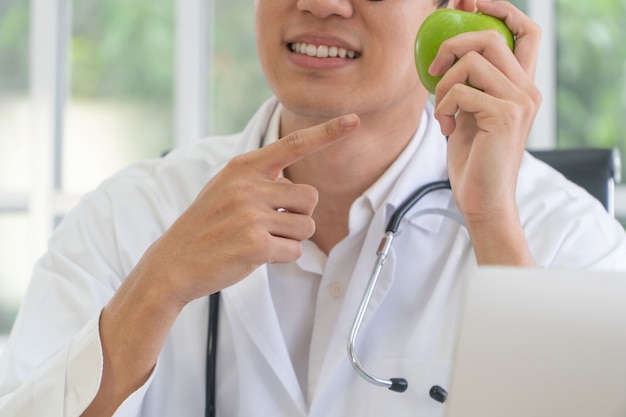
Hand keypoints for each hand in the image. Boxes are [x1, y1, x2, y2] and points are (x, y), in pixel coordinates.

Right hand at [139, 114, 359, 305]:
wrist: (173, 262)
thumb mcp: (225, 188)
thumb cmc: (206, 226)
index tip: (354, 120)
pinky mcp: (256, 245)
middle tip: (269, 225)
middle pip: (311, 197)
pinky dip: (283, 257)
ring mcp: (252, 215)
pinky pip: (295, 251)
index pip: (293, 144)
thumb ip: (260, 180)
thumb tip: (302, 189)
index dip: (327, 132)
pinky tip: (256, 256)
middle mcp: (249, 186)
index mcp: (243, 168)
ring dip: (290, 238)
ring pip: (306, 226)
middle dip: (298, 215)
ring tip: (259, 240)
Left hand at [429, 0, 540, 223]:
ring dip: (443, 83)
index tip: (470, 4)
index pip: (526, 31)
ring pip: (472, 60)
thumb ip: (467, 84)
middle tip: (434, 67)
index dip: (500, 10)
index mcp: (522, 86)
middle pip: (490, 36)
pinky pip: (460, 91)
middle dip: (452, 43)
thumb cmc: (473, 159)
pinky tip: (446, 127)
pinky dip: (443, 106)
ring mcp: (519, 101)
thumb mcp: (469, 113)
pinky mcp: (504, 116)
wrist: (482, 199)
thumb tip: (444, 54)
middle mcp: (527, 89)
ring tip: (442, 111)